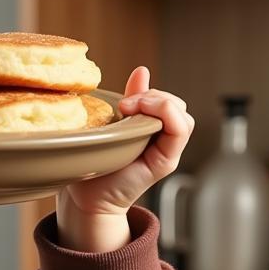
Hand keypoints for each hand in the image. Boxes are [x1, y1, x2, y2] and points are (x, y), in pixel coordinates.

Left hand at [56, 67, 194, 251]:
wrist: (86, 199)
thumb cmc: (94, 167)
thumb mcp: (112, 126)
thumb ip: (132, 101)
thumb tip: (142, 70)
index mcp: (151, 131)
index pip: (168, 102)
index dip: (150, 93)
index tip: (124, 101)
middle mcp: (163, 141)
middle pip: (177, 105)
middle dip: (154, 96)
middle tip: (127, 105)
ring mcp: (167, 151)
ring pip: (182, 114)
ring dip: (160, 104)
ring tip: (132, 110)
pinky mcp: (166, 161)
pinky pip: (181, 129)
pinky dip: (168, 116)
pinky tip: (144, 117)